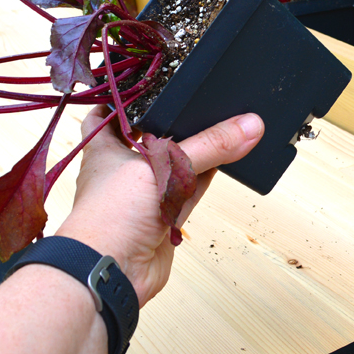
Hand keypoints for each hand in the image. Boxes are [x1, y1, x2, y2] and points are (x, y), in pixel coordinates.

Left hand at [56, 106, 262, 305]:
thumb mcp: (165, 166)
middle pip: (151, 137)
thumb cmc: (111, 215)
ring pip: (175, 165)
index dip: (126, 97)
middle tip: (198, 99)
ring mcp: (143, 195)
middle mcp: (122, 169)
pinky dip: (204, 179)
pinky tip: (222, 163)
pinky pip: (187, 192)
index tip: (151, 80)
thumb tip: (247, 125)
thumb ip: (209, 145)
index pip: (109, 111)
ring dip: (196, 153)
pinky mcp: (162, 218)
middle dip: (175, 124)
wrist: (111, 273)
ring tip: (222, 125)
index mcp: (105, 147)